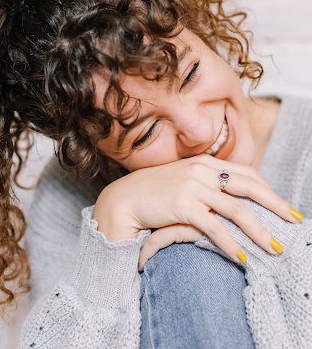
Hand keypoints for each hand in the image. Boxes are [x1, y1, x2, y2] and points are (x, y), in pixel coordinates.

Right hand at [92, 154, 300, 270]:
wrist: (126, 197)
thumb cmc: (157, 190)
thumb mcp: (186, 178)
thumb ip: (208, 180)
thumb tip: (231, 193)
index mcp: (206, 163)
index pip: (246, 172)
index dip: (268, 189)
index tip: (283, 205)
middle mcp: (202, 171)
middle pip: (249, 186)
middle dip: (275, 204)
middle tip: (293, 220)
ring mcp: (192, 187)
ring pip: (236, 210)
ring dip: (259, 231)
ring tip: (274, 248)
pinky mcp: (182, 206)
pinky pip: (214, 227)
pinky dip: (230, 243)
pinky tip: (242, 256)